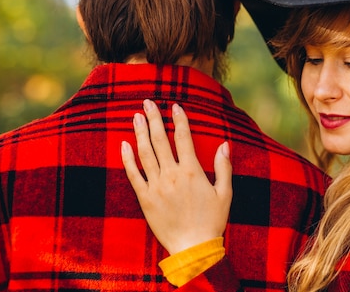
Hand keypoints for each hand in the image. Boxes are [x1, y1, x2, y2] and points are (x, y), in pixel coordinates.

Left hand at [121, 99, 232, 254]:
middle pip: (160, 140)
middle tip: (147, 102)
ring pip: (145, 154)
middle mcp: (172, 175)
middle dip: (154, 119)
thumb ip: (224, 167)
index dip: (179, 120)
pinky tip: (124, 144)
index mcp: (192, 172)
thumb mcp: (225, 193)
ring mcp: (156, 186)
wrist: (193, 248)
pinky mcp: (145, 199)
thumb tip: (224, 144)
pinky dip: (128, 159)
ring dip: (140, 133)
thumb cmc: (212, 221)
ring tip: (136, 116)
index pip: (183, 138)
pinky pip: (133, 175)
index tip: (174, 106)